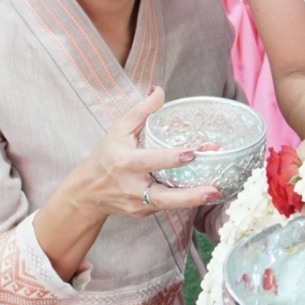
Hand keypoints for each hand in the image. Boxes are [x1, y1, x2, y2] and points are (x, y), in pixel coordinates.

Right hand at [74, 87, 221, 217]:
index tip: (191, 153)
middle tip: (214, 190)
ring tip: (216, 192)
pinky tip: (201, 192)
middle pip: (163, 196)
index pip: (150, 161)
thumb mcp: (119, 130)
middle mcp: (132, 186)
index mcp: (125, 162)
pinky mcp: (143, 214)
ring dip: (193, 200)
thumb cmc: (106, 157)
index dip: (170, 159)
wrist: (88, 193)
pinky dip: (182, 199)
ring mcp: (137, 204)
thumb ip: (141, 111)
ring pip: (168, 204)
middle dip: (189, 196)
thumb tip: (159, 90)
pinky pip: (166, 206)